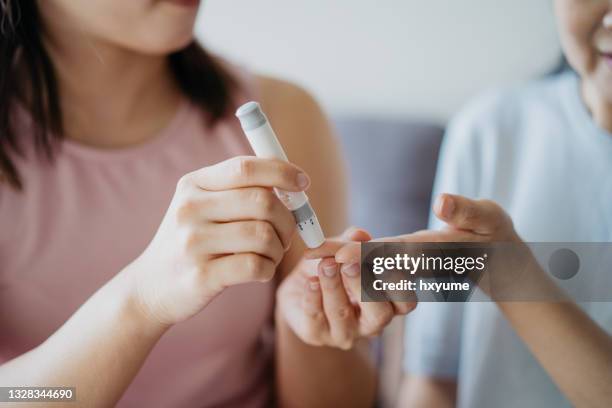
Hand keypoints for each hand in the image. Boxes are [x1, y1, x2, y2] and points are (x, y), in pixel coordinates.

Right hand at [127, 156, 308, 324]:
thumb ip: (239, 190)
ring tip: (272, 254)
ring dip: (279, 247)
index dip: (282, 172)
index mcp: (193, 184)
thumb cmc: (191, 242)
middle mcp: (190, 209)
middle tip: (287, 233)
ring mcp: (193, 243)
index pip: (245, 167)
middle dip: (287, 219)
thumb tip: (292, 181)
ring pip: (264, 235)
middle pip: (262, 201)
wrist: (150, 287)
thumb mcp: (202, 206)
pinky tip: (261, 270)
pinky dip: (269, 268)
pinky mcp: (201, 276)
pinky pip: (255, 266)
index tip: (303, 182)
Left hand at [278, 227, 416, 349]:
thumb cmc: (332, 267)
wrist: (300, 286)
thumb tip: (359, 234)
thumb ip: (352, 242)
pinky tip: (311, 281)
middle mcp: (372, 322)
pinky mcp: (317, 334)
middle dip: (363, 285)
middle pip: (379, 313)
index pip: (406, 302)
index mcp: (388, 303)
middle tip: (349, 264)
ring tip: (325, 264)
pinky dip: (313, 296)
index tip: (380, 258)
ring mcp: (345, 332)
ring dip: (333, 285)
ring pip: (342, 313)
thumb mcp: (343, 250)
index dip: (397, 283)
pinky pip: (315, 317)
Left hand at [308, 194, 532, 298]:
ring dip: (343, 264)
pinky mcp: (406, 265)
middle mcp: (419, 265)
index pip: (399, 255)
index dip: (368, 256)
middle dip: (344, 263)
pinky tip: (329, 255)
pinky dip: (353, 261)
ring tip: (311, 257)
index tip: (338, 256)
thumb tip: (441, 202)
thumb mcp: (488, 217)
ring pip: (373, 269)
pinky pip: (377, 265)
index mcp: (437, 253)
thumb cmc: (495, 234)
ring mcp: (411, 268)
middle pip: (377, 267)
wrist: (497, 262)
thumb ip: (467, 210)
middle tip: (311, 258)